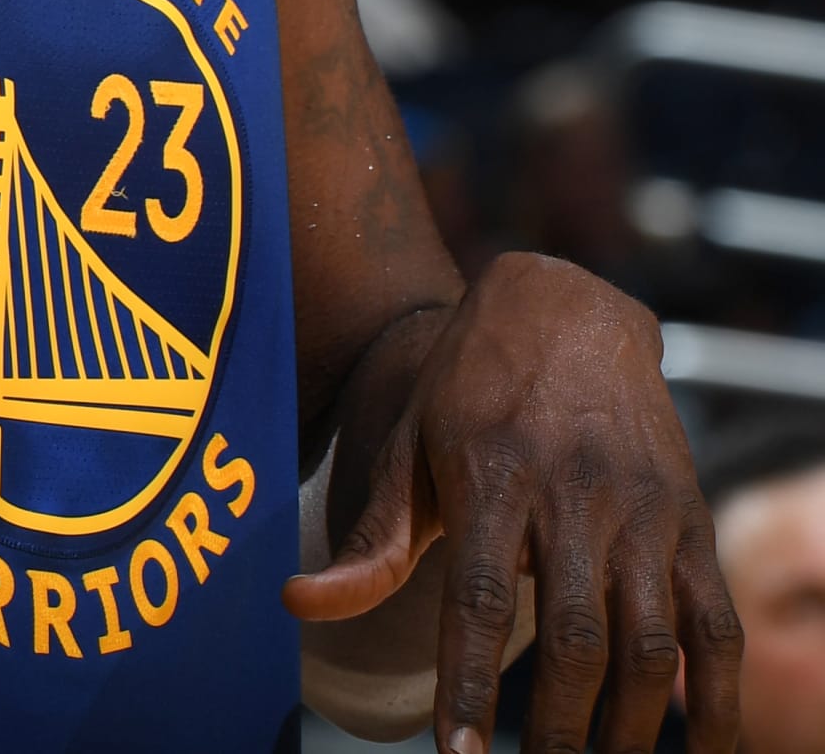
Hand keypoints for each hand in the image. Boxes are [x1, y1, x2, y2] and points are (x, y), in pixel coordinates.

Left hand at [285, 253, 742, 753]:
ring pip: (645, 642)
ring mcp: (640, 505)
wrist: (567, 302)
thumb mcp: (411, 443)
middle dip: (556, 730)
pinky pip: (713, 624)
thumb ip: (372, 538)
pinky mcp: (689, 514)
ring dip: (626, 729)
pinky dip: (716, 701)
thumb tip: (297, 603)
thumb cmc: (471, 385)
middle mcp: (572, 490)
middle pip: (571, 635)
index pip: (478, 596)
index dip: (469, 682)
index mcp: (491, 472)